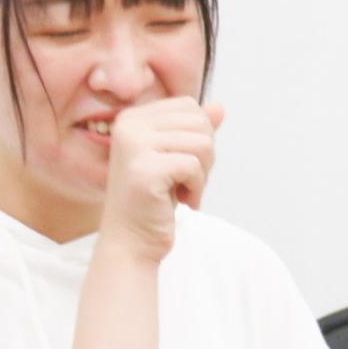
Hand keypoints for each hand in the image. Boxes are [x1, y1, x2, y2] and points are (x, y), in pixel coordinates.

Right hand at [99, 97, 225, 263]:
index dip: (198, 137)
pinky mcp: (144, 169)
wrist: (130, 242)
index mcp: (132, 118)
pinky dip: (197, 189)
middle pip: (199, 122)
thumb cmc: (152, 202)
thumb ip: (194, 131)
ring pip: (201, 143)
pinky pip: (194, 166)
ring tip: (183, 191)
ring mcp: (133, 146)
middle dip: (204, 156)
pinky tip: (182, 202)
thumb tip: (220, 108)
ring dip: (202, 174)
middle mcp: (127, 126)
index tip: (182, 165)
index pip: (189, 106)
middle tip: (185, 181)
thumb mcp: (176, 159)